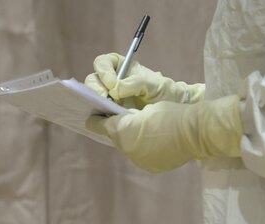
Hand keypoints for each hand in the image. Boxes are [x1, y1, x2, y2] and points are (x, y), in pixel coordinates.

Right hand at [84, 53, 204, 108]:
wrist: (172, 109)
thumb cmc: (164, 92)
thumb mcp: (153, 85)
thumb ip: (134, 84)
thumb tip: (114, 90)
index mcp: (122, 68)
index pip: (103, 63)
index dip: (104, 71)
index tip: (112, 84)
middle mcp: (112, 81)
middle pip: (93, 80)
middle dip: (96, 89)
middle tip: (104, 100)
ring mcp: (110, 98)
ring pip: (92, 96)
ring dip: (95, 103)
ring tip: (106, 110)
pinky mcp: (109, 113)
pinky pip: (97, 112)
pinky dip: (98, 115)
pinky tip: (105, 119)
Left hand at [86, 95, 242, 172]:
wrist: (197, 132)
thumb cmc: (172, 113)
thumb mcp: (149, 109)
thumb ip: (132, 116)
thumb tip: (128, 124)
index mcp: (124, 131)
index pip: (104, 127)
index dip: (97, 122)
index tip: (90, 120)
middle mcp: (128, 149)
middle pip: (117, 139)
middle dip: (118, 131)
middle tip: (120, 122)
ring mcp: (140, 160)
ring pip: (130, 148)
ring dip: (132, 141)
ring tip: (141, 132)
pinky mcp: (152, 166)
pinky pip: (143, 156)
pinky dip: (144, 149)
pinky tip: (154, 142)